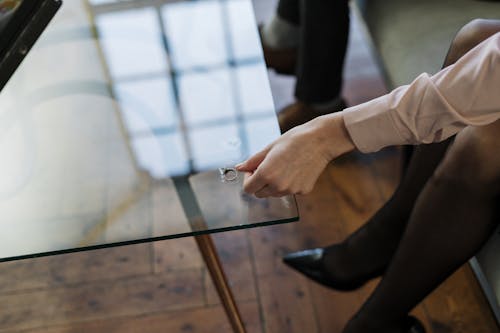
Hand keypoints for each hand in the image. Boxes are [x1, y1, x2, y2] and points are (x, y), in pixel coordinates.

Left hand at [236, 113, 354, 197]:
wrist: (320, 140)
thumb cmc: (294, 140)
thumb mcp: (269, 148)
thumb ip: (252, 161)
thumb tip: (239, 167)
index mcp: (267, 174)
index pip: (248, 188)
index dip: (248, 179)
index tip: (254, 170)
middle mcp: (278, 185)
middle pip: (260, 193)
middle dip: (259, 183)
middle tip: (267, 167)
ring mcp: (292, 190)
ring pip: (274, 194)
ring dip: (273, 184)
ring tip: (283, 166)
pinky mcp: (303, 191)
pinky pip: (289, 191)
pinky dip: (289, 184)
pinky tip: (295, 169)